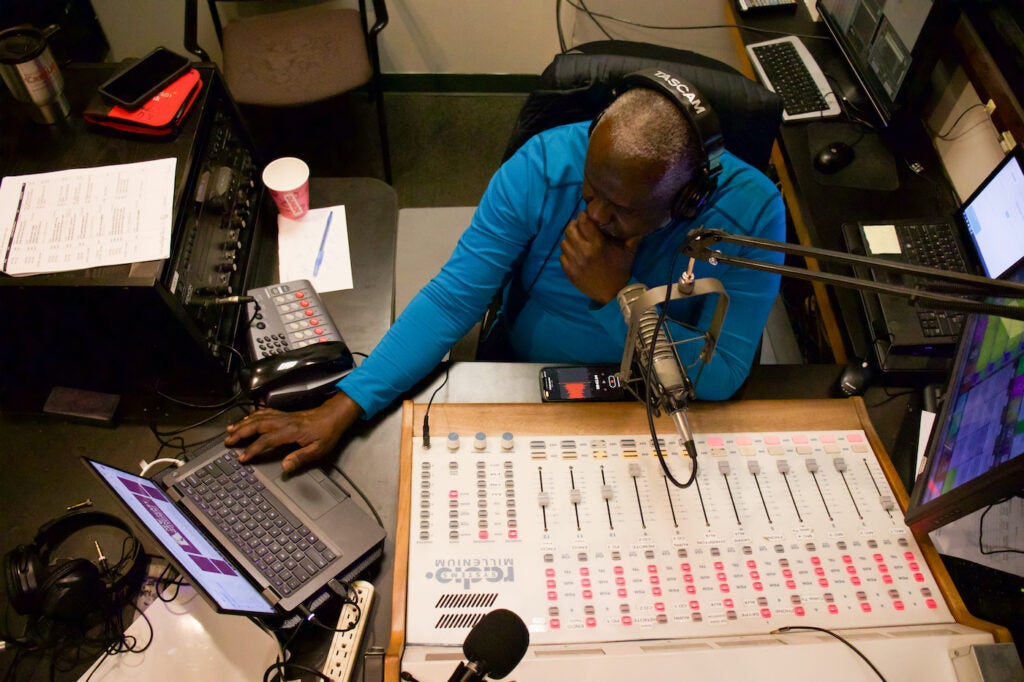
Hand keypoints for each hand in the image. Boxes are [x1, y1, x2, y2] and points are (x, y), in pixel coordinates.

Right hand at [224, 392, 361, 473]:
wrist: (334, 415)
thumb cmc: (327, 433)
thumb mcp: (318, 449)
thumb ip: (301, 458)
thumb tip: (284, 467)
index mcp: (291, 431)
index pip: (266, 440)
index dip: (253, 449)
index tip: (242, 458)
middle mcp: (284, 421)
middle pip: (257, 425)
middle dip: (240, 433)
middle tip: (227, 441)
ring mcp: (283, 416)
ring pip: (258, 417)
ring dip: (243, 423)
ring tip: (230, 430)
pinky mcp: (284, 414)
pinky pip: (265, 412)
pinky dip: (252, 415)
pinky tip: (246, 419)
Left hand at [560, 211, 641, 304]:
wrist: (613, 293)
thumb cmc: (621, 270)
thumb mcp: (629, 251)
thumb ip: (632, 235)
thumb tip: (637, 221)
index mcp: (597, 245)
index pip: (583, 222)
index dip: (583, 216)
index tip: (586, 216)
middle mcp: (584, 252)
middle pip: (570, 230)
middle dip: (574, 225)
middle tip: (579, 227)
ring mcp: (574, 263)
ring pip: (564, 242)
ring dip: (570, 239)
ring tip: (577, 240)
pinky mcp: (569, 272)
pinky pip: (562, 256)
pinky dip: (567, 253)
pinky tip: (575, 254)